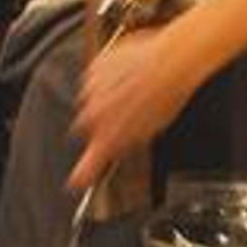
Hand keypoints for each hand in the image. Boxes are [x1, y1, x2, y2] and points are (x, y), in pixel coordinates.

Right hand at [70, 22, 209, 192]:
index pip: (89, 163)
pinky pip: (95, 77)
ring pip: (91, 99)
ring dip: (104, 97)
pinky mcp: (93, 69)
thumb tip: (114, 151)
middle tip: (125, 113)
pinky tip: (127, 75)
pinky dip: (107, 77)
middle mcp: (93, 116)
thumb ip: (124, 144)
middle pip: (88, 125)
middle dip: (101, 121)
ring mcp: (91, 91)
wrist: (169, 65)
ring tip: (130, 90)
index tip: (77, 181)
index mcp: (109, 136)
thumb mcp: (149, 130)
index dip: (85, 172)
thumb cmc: (165, 96)